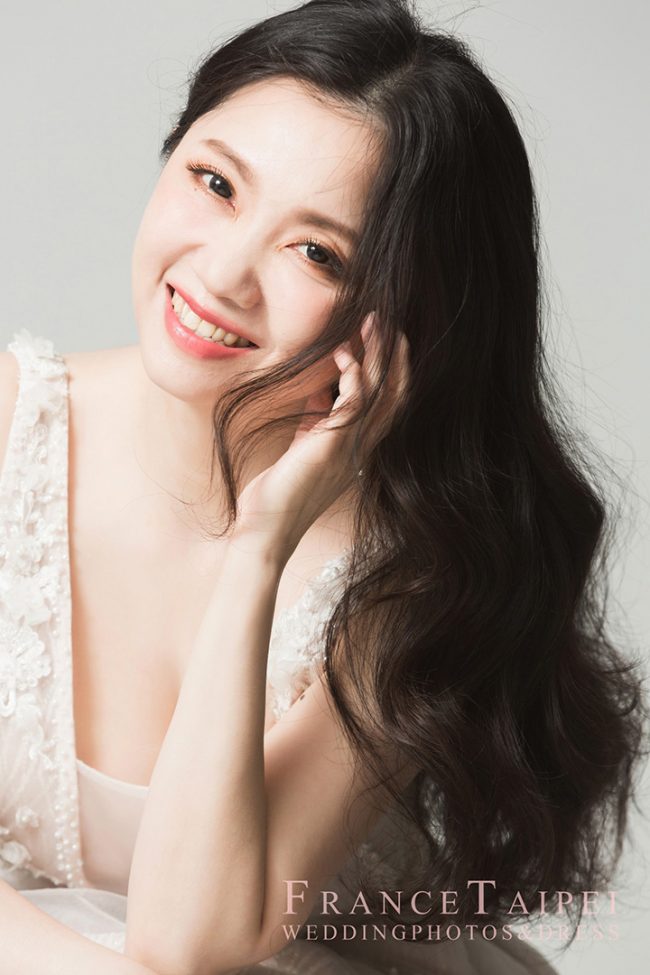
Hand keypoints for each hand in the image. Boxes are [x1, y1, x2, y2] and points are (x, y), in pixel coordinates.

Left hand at [230, 313, 409, 563]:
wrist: (265, 531)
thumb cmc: (278, 493)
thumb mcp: (302, 446)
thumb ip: (316, 419)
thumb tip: (318, 389)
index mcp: (356, 448)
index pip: (387, 403)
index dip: (391, 369)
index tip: (380, 338)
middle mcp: (361, 448)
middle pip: (394, 393)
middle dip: (393, 355)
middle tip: (385, 321)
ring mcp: (350, 448)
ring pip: (380, 393)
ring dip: (378, 355)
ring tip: (371, 324)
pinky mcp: (332, 448)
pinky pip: (354, 404)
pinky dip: (353, 376)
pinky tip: (344, 356)